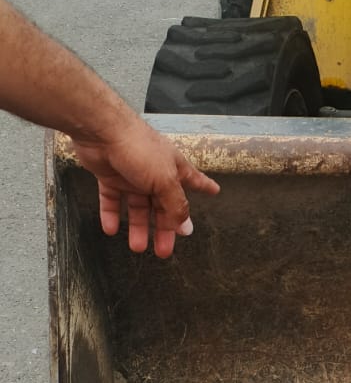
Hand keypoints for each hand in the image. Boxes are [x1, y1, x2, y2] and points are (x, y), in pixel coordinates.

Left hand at [71, 118, 219, 257]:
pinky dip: (112, 215)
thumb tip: (186, 226)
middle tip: (164, 250)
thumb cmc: (139, 149)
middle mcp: (154, 173)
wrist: (103, 132)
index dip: (205, 187)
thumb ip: (175, 205)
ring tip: (137, 247)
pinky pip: (111, 200)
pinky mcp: (109, 176)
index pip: (194, 180)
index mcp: (174, 169)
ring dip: (138, 227)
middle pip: (163, 206)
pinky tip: (111, 229)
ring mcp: (131, 175)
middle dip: (165, 228)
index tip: (215, 191)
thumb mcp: (165, 181)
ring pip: (137, 207)